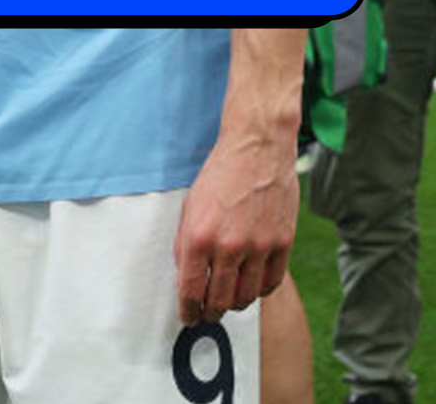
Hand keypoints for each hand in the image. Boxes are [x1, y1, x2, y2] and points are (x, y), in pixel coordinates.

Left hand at [173, 127, 298, 324]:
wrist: (257, 150)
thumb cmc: (220, 175)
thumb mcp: (190, 206)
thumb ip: (185, 243)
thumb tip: (186, 278)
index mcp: (199, 235)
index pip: (190, 290)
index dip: (188, 310)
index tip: (188, 317)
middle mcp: (228, 245)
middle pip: (219, 301)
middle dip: (210, 312)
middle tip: (208, 313)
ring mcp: (259, 247)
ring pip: (245, 297)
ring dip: (234, 304)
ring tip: (228, 300)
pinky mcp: (283, 245)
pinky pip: (270, 284)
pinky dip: (258, 291)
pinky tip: (250, 285)